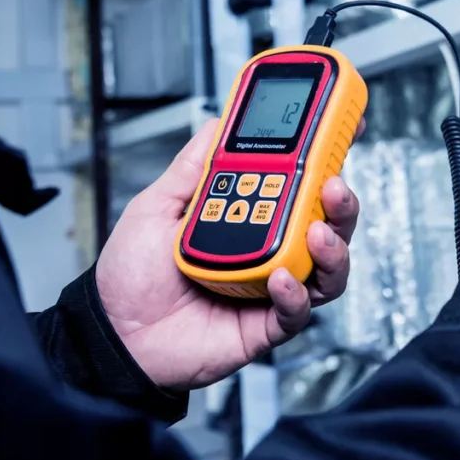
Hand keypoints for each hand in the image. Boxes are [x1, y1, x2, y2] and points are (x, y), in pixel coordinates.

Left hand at [95, 118, 362, 390]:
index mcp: (253, 216)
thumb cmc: (132, 276)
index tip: (345, 129)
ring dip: (334, 247)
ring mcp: (273, 287)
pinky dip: (296, 293)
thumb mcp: (157, 207)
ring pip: (329, 267)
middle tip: (334, 185)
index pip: (303, 184)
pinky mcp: (267, 325)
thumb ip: (192, 167)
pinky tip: (280, 279)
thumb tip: (218, 124)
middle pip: (328, 222)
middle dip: (341, 202)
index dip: (328, 159)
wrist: (113, 335)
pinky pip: (298, 311)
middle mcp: (270, 249)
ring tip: (316, 233)